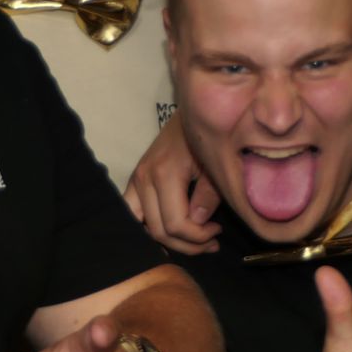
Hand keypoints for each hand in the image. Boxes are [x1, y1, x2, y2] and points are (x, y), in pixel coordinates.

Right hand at [125, 117, 221, 254]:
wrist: (192, 108)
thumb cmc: (206, 135)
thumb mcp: (214, 165)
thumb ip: (208, 196)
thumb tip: (199, 224)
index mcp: (164, 174)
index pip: (176, 224)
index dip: (198, 237)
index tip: (217, 232)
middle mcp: (144, 179)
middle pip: (159, 231)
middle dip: (188, 244)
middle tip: (211, 241)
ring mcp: (136, 180)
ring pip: (144, 228)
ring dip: (170, 240)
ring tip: (195, 240)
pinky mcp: (134, 180)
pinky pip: (134, 214)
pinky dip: (151, 228)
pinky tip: (172, 232)